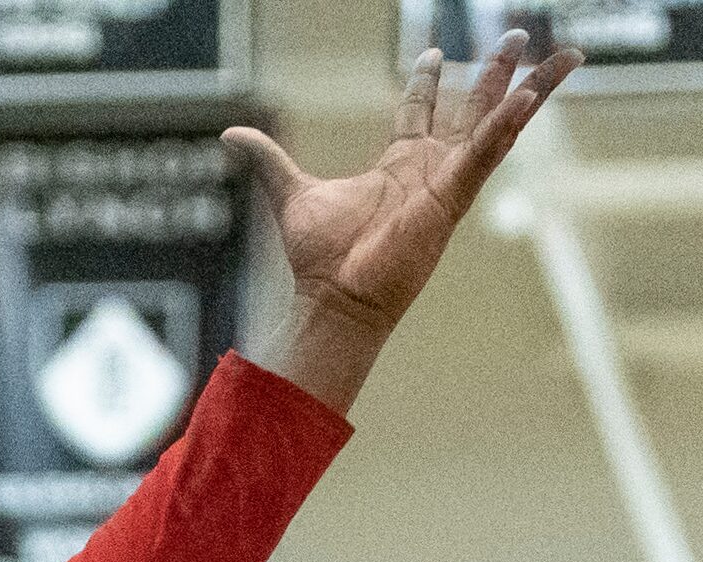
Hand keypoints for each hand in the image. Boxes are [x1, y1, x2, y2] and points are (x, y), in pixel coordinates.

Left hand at [226, 33, 577, 341]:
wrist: (333, 297)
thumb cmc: (320, 257)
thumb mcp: (290, 192)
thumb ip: (266, 159)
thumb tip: (230, 133)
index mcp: (399, 165)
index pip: (420, 111)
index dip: (427, 81)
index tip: (434, 52)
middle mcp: (430, 169)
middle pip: (470, 107)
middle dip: (493, 71)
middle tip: (513, 34)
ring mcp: (447, 181)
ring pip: (497, 125)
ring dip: (527, 90)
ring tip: (561, 56)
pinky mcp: (453, 196)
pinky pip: (487, 153)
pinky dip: (508, 125)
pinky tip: (530, 95)